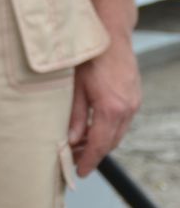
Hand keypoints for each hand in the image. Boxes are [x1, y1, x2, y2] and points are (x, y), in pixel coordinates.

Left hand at [69, 36, 139, 175]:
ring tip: (80, 146)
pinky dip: (109, 130)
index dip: (88, 160)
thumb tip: (71, 139)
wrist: (111, 34)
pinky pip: (123, 122)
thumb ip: (74, 115)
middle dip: (93, 154)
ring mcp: (134, 104)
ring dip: (101, 143)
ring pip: (118, 134)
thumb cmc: (88, 56)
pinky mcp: (135, 98)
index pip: (98, 144)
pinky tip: (94, 128)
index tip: (79, 172)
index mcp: (111, 108)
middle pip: (110, 143)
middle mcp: (127, 109)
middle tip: (74, 160)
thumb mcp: (74, 86)